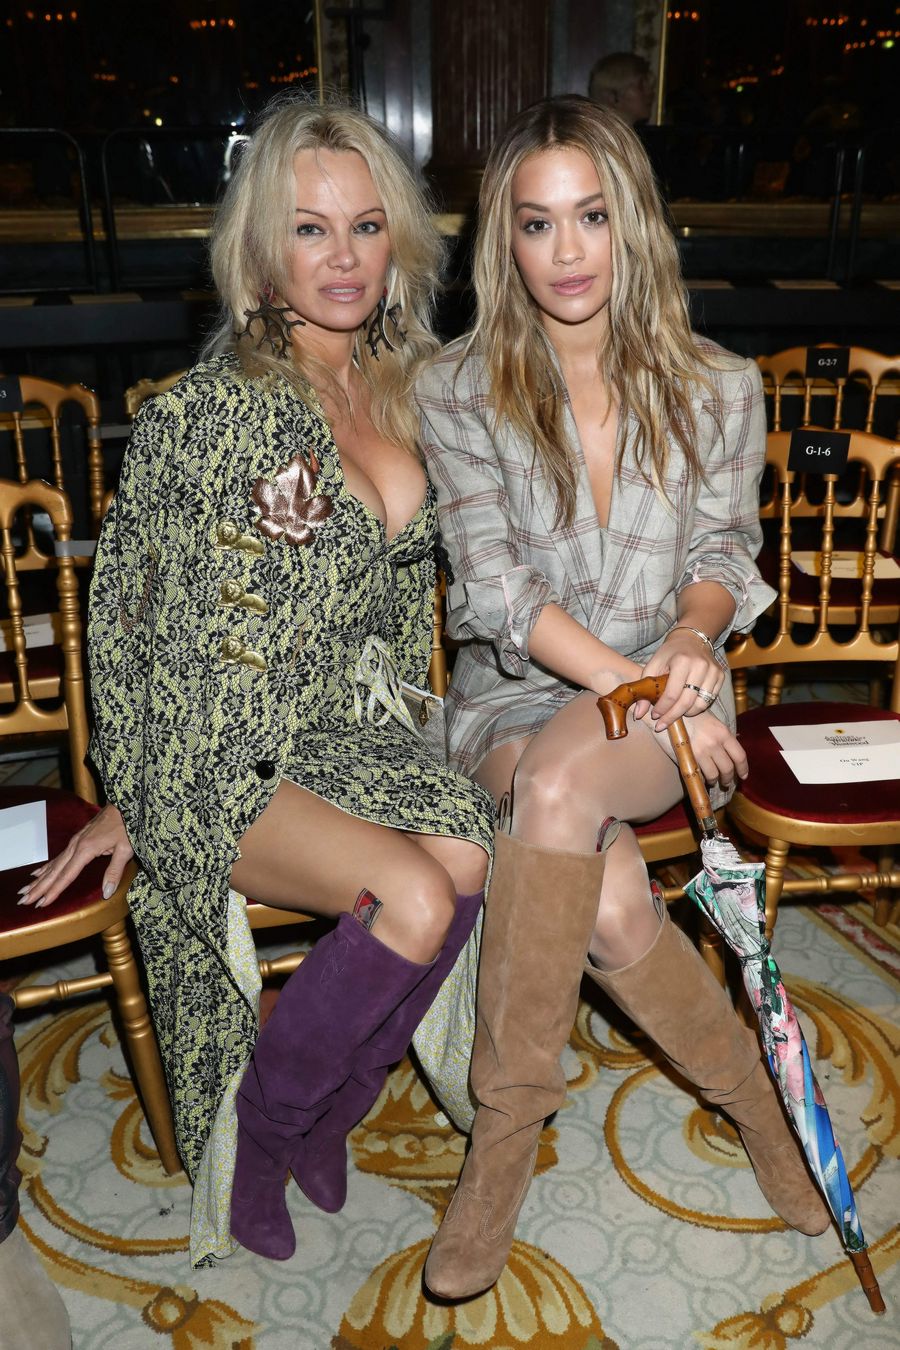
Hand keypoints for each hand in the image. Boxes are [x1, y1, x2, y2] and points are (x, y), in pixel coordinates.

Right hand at [17, 805, 133, 909]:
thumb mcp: (125, 850)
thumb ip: (114, 872)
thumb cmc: (127, 826)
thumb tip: (106, 892)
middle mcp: (76, 845)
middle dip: (40, 887)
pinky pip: (59, 856)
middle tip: (25, 900)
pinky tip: (38, 873)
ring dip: (40, 878)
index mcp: (86, 849)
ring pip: (54, 863)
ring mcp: (75, 841)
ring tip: (26, 890)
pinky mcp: (78, 839)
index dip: (54, 890)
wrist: (125, 803)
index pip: (67, 875)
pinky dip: (47, 866)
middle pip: (55, 870)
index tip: (42, 902)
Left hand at [634, 628, 724, 726]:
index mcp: (682, 661)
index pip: (672, 694)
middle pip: (687, 702)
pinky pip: (710, 700)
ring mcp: (713, 671)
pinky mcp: (721, 676)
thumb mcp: (653, 665)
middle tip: (662, 723)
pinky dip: (697, 707)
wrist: (691, 639)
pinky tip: (687, 705)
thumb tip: (638, 714)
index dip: (662, 709)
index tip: (655, 716)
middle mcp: (700, 666)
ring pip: (701, 704)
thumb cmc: (670, 653)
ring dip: (686, 713)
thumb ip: (644, 688)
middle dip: (672, 716)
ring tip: (675, 712)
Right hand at [650, 706, 747, 789]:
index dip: (743, 768)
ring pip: (714, 775)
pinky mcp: (687, 758)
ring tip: (712, 781)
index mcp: (723, 732)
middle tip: (725, 782)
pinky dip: (701, 778)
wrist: (666, 714)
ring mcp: (701, 751)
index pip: (740, 755)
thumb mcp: (710, 721)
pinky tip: (700, 777)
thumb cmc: (688, 715)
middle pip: (728, 768)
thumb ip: (721, 735)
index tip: (743, 776)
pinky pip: (699, 774)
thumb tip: (729, 750)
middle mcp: (714, 743)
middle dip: (728, 779)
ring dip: (714, 781)